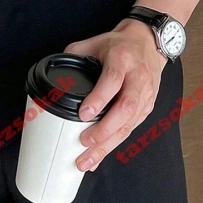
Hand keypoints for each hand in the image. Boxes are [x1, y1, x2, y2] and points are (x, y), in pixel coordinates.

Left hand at [64, 19, 167, 171]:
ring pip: (129, 124)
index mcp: (122, 60)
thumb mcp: (94, 42)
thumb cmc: (119, 45)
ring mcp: (145, 95)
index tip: (84, 114)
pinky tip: (99, 155)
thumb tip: (54, 75)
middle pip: (126, 108)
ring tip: (87, 160)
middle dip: (105, 129)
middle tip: (84, 142)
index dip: (99, 99)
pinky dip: (114, 145)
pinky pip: (131, 129)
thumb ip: (74, 56)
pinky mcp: (147, 107)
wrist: (148, 42)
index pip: (112, 81)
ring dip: (108, 144)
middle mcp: (137, 78)